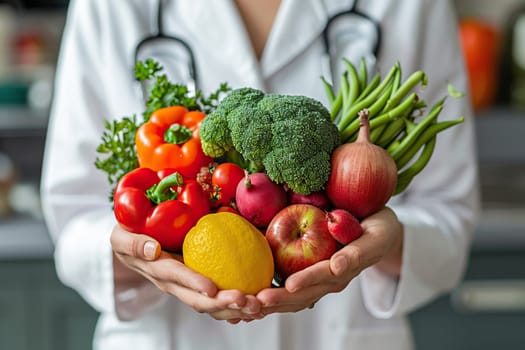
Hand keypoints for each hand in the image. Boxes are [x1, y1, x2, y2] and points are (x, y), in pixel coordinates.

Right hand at [110, 224, 263, 322]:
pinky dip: (236, 303)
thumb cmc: (127, 236)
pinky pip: (218, 297)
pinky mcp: (197, 283)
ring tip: (259, 307)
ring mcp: (187, 286)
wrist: (132, 246)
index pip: (177, 277)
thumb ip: (135, 243)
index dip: (194, 283)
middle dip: (224, 304)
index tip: (212, 289)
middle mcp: (174, 284)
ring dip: (236, 308)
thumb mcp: (122, 236)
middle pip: (199, 300)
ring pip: (212, 304)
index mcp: (158, 270)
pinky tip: (257, 301)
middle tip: (250, 302)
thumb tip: (152, 249)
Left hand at [256, 207, 403, 314]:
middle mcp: (333, 279)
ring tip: (252, 305)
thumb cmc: (378, 229)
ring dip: (274, 302)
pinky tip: (253, 300)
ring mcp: (322, 281)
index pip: (326, 275)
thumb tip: (337, 266)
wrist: (380, 233)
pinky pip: (291, 291)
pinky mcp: (312, 278)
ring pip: (296, 298)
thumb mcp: (376, 236)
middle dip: (282, 298)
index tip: (291, 285)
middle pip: (305, 294)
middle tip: (260, 300)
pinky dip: (272, 296)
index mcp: (348, 267)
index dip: (308, 280)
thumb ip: (358, 251)